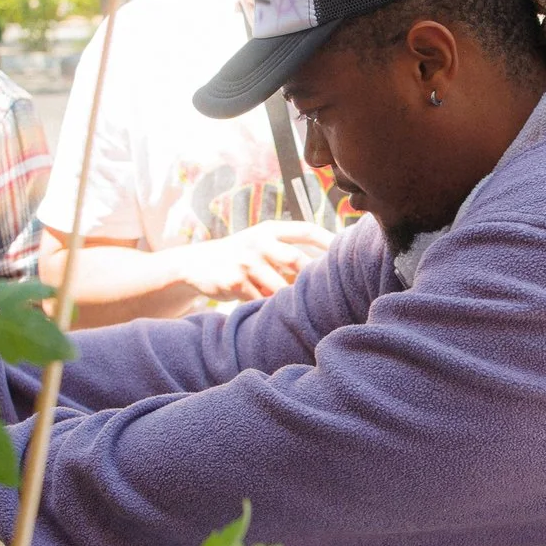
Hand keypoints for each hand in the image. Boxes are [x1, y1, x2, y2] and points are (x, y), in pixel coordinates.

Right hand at [176, 220, 333, 302]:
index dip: (329, 241)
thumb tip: (329, 268)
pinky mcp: (233, 281)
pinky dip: (270, 309)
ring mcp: (244, 262)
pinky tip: (278, 316)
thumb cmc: (242, 257)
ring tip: (307, 311)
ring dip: (292, 300)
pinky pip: (260, 300)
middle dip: (312, 277)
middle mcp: (258, 242)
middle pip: (295, 259)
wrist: (197, 264)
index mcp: (270, 229)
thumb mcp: (261, 243)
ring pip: (279, 286)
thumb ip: (288, 251)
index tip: (349, 252)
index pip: (306, 230)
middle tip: (333, 292)